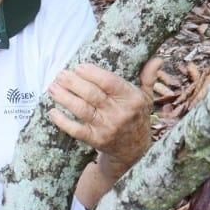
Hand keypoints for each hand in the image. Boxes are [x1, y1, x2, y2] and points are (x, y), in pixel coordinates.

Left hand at [47, 58, 167, 172]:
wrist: (134, 150)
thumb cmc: (137, 117)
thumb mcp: (146, 98)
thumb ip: (148, 78)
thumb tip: (158, 59)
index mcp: (132, 100)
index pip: (110, 83)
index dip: (92, 73)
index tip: (78, 66)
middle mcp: (120, 114)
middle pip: (92, 94)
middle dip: (73, 82)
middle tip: (60, 74)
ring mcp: (107, 128)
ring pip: (82, 110)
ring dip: (64, 97)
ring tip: (52, 87)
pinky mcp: (96, 140)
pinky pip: (76, 130)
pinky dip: (62, 121)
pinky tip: (52, 111)